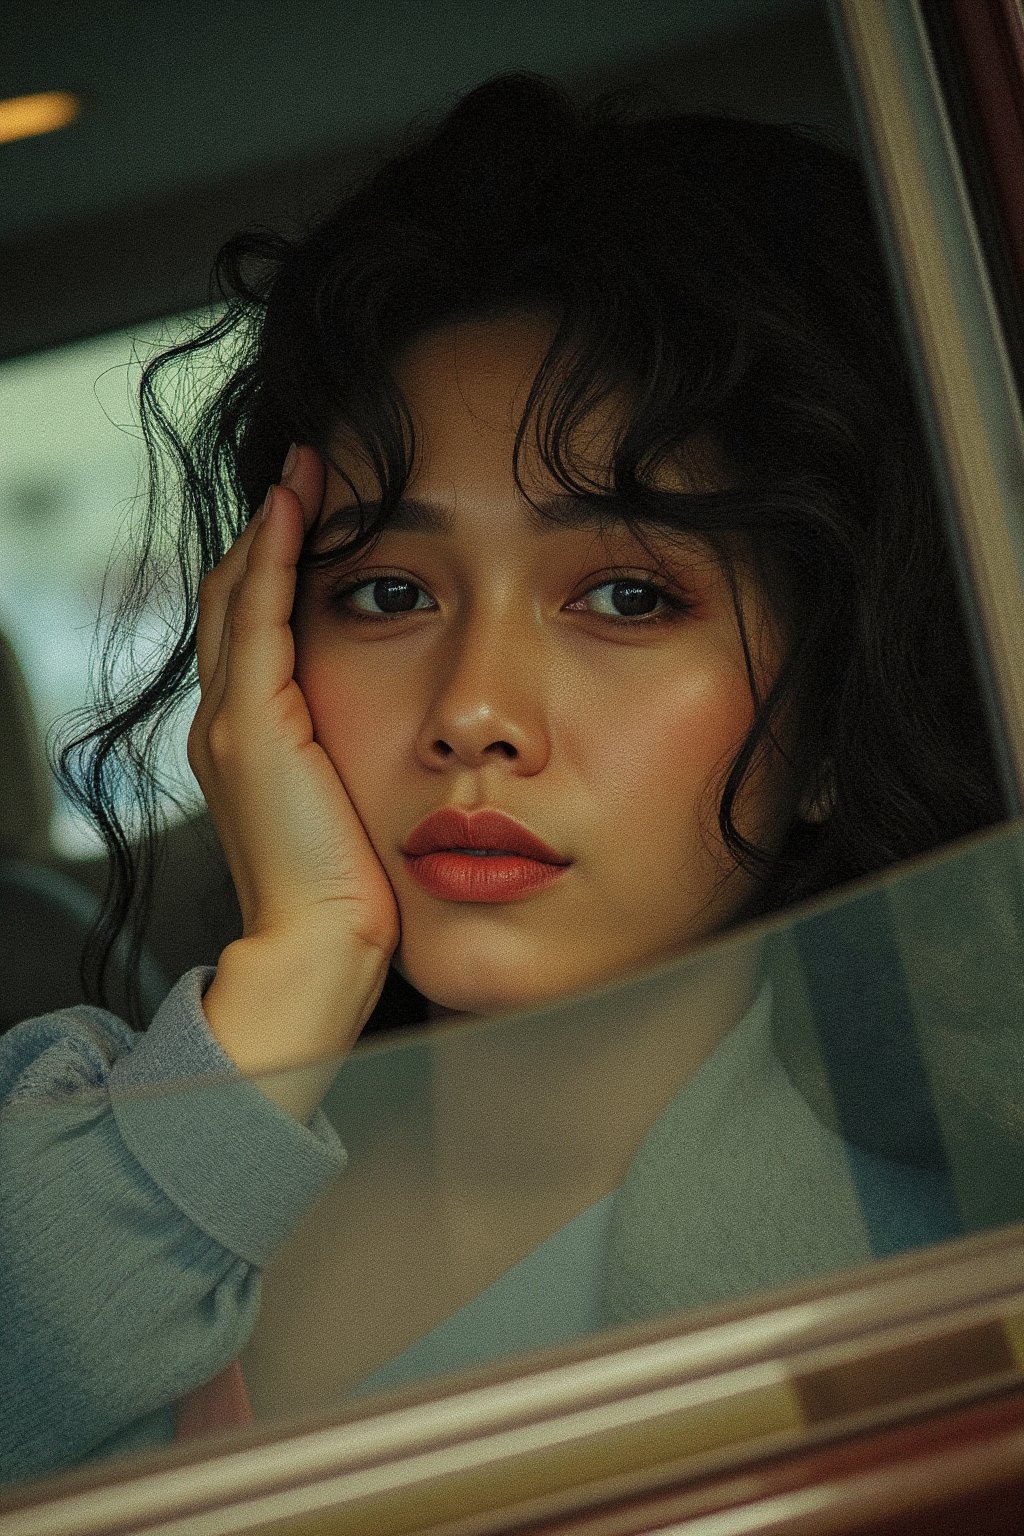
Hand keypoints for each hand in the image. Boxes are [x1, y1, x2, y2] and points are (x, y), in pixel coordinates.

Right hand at [188, 444, 399, 1086]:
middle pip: (236, 598)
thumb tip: (412, 731)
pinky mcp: (251, 727)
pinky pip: (258, 617)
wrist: (320, 948)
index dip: (278, 566)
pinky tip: (298, 507)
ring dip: (271, 526)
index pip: (255, 628)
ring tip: (304, 469)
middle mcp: (225, 722)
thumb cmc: (353, 892)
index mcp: (250, 741)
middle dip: (270, 530)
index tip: (318, 511)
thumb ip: (360, 757)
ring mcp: (230, 722)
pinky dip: (273, 557)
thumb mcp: (357, 807)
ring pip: (239, 595)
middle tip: (307, 468)